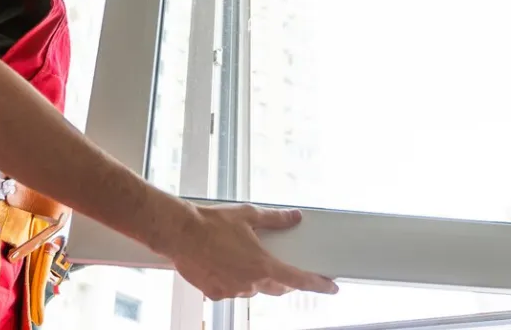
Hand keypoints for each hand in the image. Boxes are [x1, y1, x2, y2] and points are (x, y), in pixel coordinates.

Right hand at [160, 203, 339, 299]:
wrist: (179, 233)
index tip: (331, 287)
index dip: (318, 284)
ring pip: (252, 288)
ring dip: (253, 277)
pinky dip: (232, 280)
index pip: (298, 280)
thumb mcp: (249, 215)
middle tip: (281, 267)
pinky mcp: (215, 294)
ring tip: (240, 256)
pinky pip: (231, 290)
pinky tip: (222, 264)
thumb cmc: (212, 223)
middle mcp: (250, 282)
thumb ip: (276, 220)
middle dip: (283, 280)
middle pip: (277, 288)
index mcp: (263, 265)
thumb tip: (294, 217)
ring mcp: (232, 291)